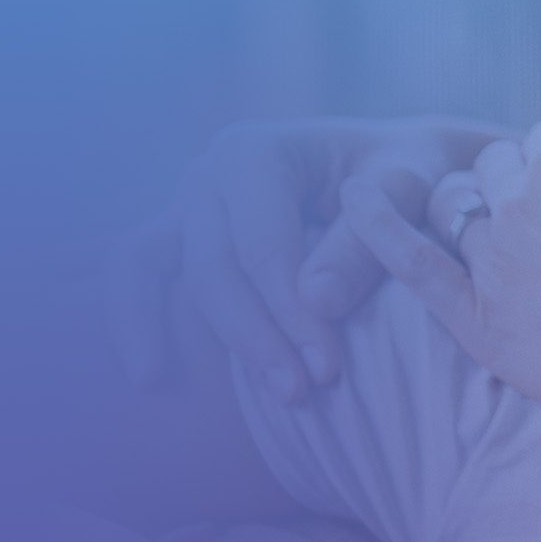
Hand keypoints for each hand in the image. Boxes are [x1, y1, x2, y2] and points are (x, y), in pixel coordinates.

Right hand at [107, 118, 508, 400]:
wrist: (393, 162)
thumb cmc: (406, 173)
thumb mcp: (406, 194)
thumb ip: (364, 244)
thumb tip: (314, 303)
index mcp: (258, 151)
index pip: (263, 245)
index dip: (289, 312)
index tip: (326, 368)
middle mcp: (210, 171)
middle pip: (213, 265)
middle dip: (254, 334)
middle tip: (299, 390)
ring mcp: (187, 201)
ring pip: (151, 267)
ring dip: (166, 327)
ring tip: (171, 383)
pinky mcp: (178, 233)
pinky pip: (139, 272)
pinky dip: (134, 315)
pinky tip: (151, 371)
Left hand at [345, 118, 540, 443]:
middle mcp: (522, 201)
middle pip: (489, 173)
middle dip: (507, 186)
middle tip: (536, 220)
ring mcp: (495, 260)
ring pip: (452, 213)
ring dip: (464, 214)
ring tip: (482, 233)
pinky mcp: (479, 320)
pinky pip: (411, 264)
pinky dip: (375, 229)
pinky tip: (353, 200)